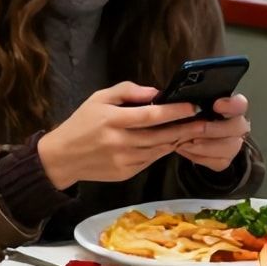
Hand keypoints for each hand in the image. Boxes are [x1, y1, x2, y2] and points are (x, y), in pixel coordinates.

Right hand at [37, 82, 200, 189]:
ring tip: (193, 132)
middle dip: (185, 129)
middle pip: (160, 136)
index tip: (192, 107)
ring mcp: (123, 161)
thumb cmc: (81, 123)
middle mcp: (120, 142)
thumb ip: (127, 91)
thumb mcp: (99, 98)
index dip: (174, 112)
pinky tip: (171, 142)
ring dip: (177, 141)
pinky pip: (150, 161)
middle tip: (204, 122)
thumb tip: (155, 92)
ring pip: (159, 150)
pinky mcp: (125, 173)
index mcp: (113, 120)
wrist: (62, 157)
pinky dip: (162, 151)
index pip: (150, 116)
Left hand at [174, 93, 250, 172]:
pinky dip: (200, 157)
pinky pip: (219, 162)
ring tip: (184, 142)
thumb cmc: (187, 114)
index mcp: (231, 106)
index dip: (232, 105)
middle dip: (214, 129)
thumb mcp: (185, 102)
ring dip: (205, 146)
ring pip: (230, 147)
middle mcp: (237, 124)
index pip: (241, 104)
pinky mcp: (225, 159)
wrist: (186, 133)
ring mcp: (234, 143)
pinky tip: (185, 149)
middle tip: (196, 129)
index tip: (216, 105)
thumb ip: (187, 97)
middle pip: (238, 127)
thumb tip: (164, 94)